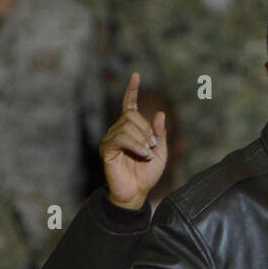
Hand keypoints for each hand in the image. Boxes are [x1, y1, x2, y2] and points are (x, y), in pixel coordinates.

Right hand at [101, 72, 167, 210]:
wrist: (137, 192)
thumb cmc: (146, 174)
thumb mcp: (160, 152)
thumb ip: (160, 134)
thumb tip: (160, 114)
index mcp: (130, 130)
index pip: (128, 105)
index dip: (132, 90)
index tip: (136, 75)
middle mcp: (118, 131)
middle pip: (131, 115)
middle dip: (146, 129)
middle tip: (151, 146)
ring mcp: (110, 140)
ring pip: (126, 125)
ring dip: (142, 139)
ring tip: (146, 154)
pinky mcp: (106, 150)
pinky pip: (120, 138)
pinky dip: (135, 145)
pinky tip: (142, 154)